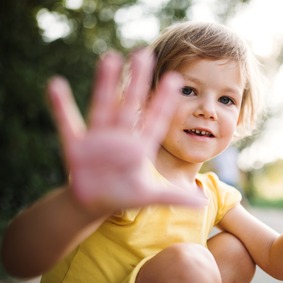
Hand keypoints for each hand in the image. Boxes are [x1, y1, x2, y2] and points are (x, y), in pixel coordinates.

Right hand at [46, 49, 203, 214]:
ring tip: (110, 58)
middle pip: (130, 104)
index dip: (164, 101)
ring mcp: (98, 139)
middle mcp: (121, 137)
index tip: (176, 79)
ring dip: (105, 84)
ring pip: (103, 106)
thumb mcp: (150, 198)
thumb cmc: (124, 197)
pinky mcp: (76, 146)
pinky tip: (56, 84)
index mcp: (140, 147)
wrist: (93, 205)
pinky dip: (61, 105)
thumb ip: (175, 197)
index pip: (155, 120)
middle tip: (145, 54)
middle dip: (138, 82)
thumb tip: (203, 204)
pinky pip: (68, 122)